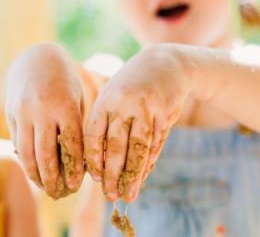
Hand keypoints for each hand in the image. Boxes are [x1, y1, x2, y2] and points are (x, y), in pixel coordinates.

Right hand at [5, 43, 84, 197]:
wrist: (35, 59)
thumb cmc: (64, 82)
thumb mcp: (76, 99)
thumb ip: (75, 128)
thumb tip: (78, 164)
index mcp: (65, 106)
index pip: (71, 147)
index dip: (74, 170)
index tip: (75, 186)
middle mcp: (42, 110)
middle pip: (46, 155)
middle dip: (52, 179)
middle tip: (58, 194)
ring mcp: (23, 112)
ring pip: (27, 153)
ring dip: (34, 174)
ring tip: (43, 187)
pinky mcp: (10, 113)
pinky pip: (17, 142)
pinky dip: (25, 159)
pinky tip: (32, 170)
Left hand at [85, 45, 189, 201]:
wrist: (167, 64)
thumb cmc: (133, 85)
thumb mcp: (114, 96)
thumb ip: (106, 125)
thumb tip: (99, 163)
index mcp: (105, 100)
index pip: (94, 135)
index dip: (93, 159)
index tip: (94, 179)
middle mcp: (123, 104)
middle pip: (115, 146)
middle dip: (112, 174)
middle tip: (110, 195)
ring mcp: (145, 108)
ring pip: (138, 149)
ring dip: (133, 175)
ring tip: (128, 195)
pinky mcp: (164, 113)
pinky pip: (155, 144)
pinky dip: (149, 162)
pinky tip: (144, 176)